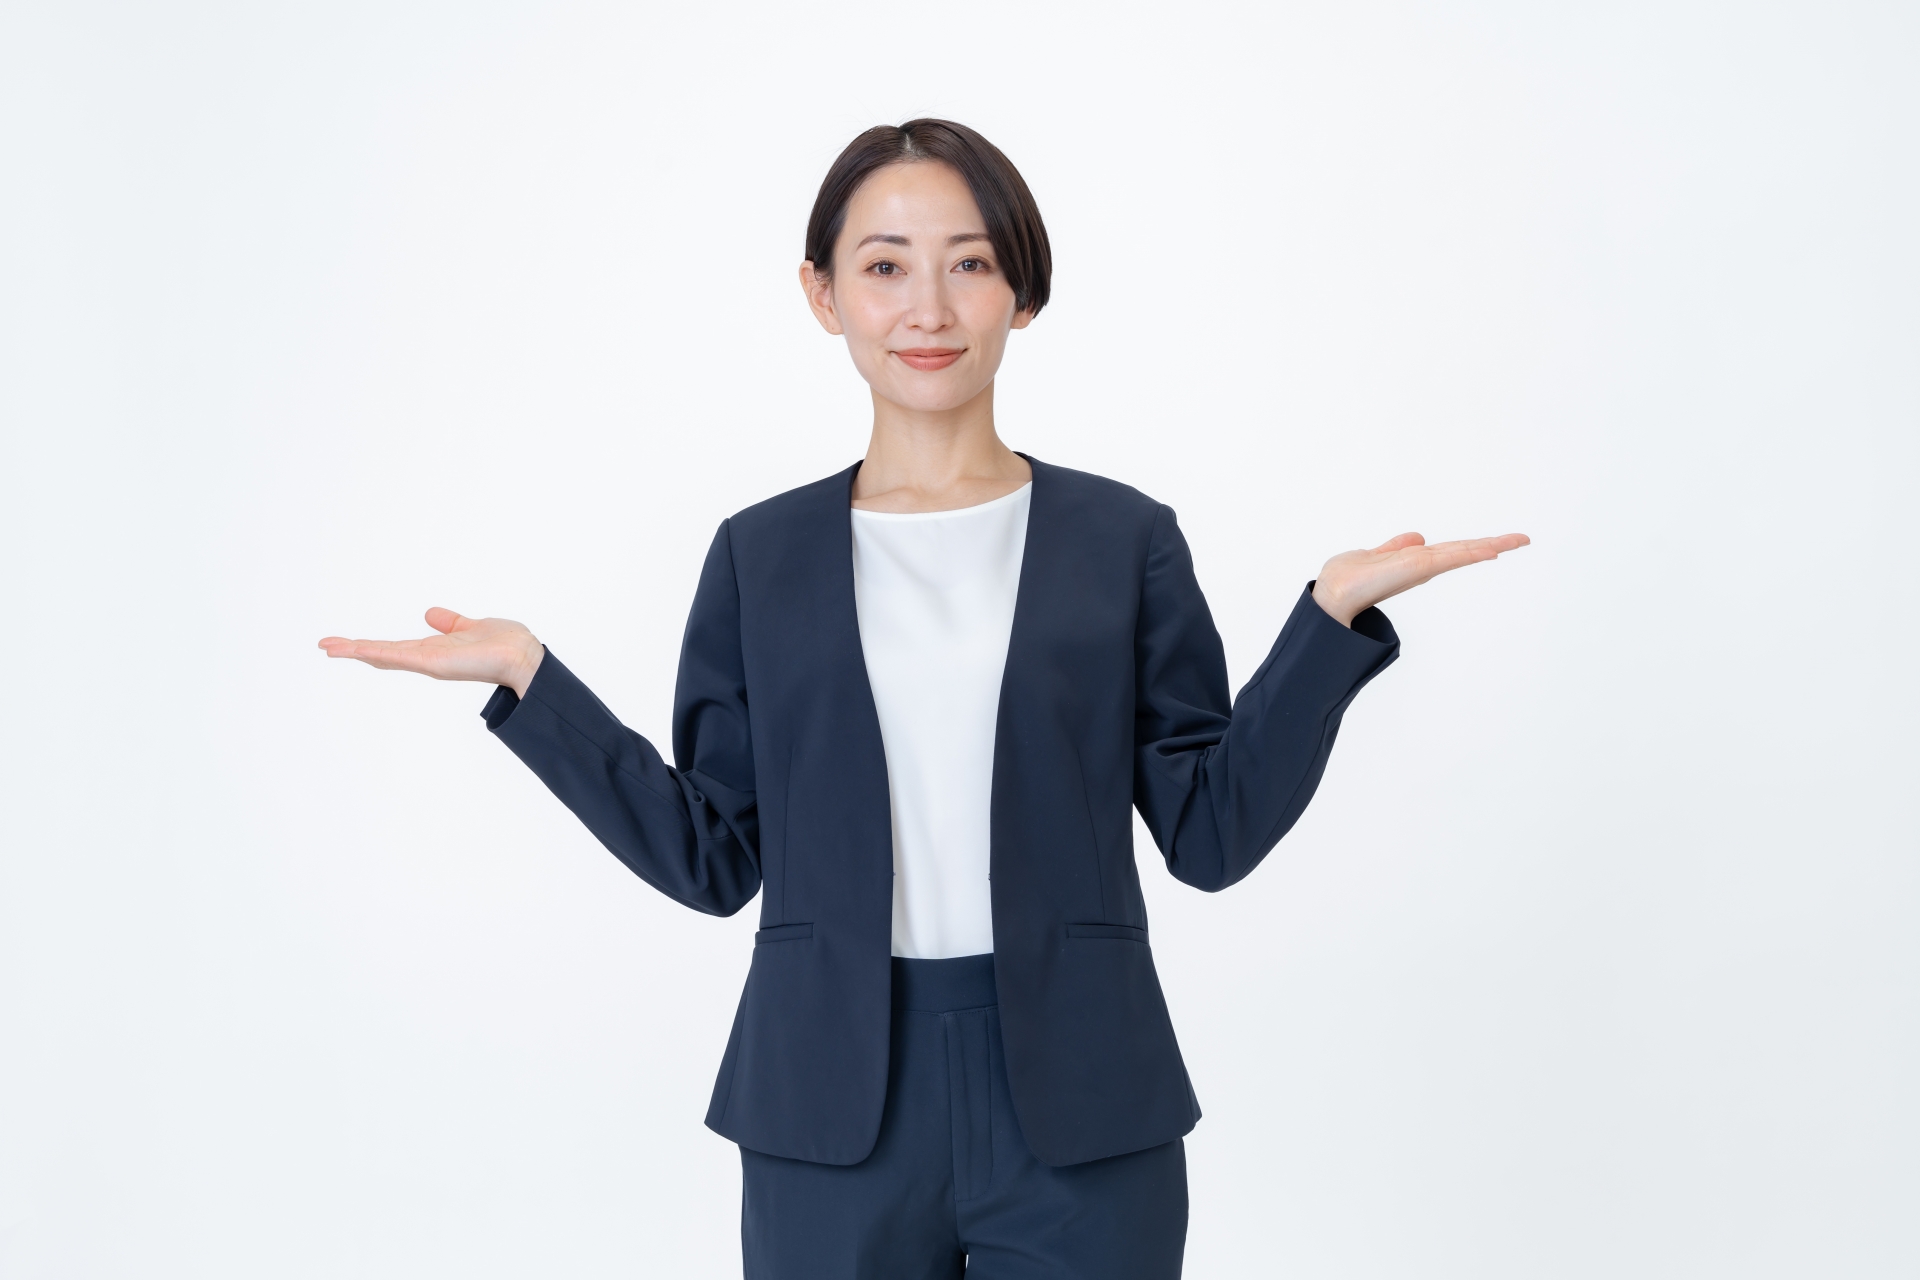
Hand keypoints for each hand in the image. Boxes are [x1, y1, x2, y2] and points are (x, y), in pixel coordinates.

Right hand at [318, 609, 545, 697]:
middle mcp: (427, 659)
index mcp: (435, 650)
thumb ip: (449, 622)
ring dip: (354, 650)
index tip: (347, 642)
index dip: (371, 645)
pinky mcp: (432, 663)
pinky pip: (398, 656)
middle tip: (325, 645)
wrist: (523, 657)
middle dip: (353, 649)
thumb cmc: (505, 644)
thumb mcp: (469, 626)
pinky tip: (353, 648)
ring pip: (383, 655)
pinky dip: (374, 652)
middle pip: (382, 654)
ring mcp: (428, 663)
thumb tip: (430, 614)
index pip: (396, 647)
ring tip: (328, 646)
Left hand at [1311, 532, 1529, 626]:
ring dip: (1490, 546)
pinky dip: (1471, 552)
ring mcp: (1422, 568)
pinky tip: (1492, 550)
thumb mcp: (1372, 555)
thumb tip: (1417, 537)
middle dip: (1491, 546)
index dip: (1472, 546)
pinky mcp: (1418, 569)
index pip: (1449, 550)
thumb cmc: (1346, 579)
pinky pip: (1450, 557)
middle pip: (1462, 551)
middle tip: (1522, 539)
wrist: (1333, 594)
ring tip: (1518, 540)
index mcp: (1412, 561)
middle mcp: (1421, 565)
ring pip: (1462, 553)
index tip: (1496, 544)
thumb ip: (1394, 548)